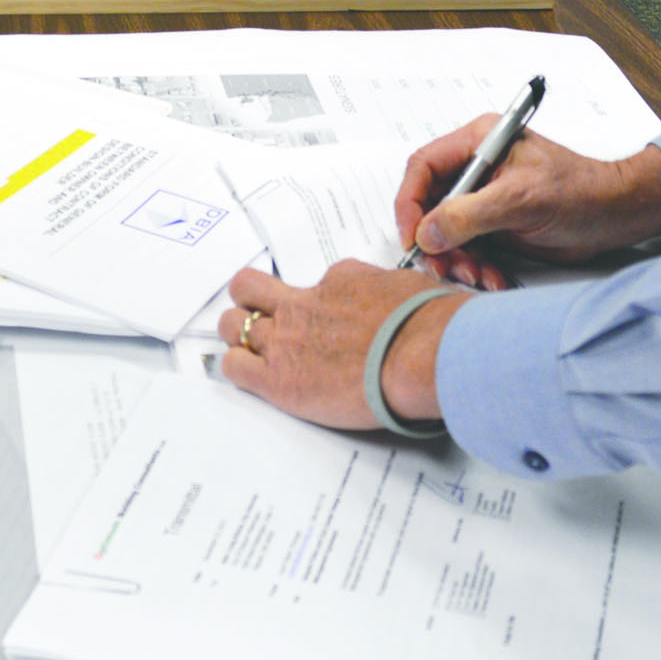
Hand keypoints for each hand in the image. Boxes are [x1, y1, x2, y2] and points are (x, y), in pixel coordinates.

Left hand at [220, 261, 466, 429]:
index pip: (315, 283)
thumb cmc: (427, 324)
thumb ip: (391, 294)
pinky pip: (234, 367)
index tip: (330, 317)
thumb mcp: (411, 288)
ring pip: (233, 325)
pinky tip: (250, 374)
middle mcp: (305, 305)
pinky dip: (237, 368)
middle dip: (252, 300)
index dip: (318, 301)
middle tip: (263, 316)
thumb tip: (395, 300)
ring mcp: (287, 341)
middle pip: (249, 288)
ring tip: (253, 349)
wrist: (422, 354)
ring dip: (240, 334)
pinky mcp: (279, 380)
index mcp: (340, 279)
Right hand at [394, 126, 660, 285]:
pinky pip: (469, 249)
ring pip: (447, 233)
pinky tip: (495, 279)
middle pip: (431, 205)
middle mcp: (478, 168)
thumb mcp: (521, 200)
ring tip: (478, 277)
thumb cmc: (581, 192)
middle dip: (436, 241)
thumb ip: (469, 214)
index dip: (411, 203)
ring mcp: (486, 197)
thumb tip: (427, 232)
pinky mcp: (496, 224)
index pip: (424, 168)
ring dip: (458, 260)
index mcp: (480, 142)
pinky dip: (477, 268)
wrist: (616, 216)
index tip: (413, 237)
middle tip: (445, 268)